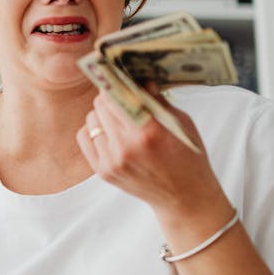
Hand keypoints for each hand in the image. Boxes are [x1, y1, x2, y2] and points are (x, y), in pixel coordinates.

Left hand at [75, 85, 229, 224]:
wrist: (184, 198)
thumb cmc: (188, 157)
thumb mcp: (181, 123)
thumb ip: (156, 99)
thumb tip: (138, 77)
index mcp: (149, 131)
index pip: (117, 94)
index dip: (117, 83)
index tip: (120, 78)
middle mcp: (127, 146)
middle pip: (101, 104)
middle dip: (111, 97)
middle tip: (122, 97)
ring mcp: (112, 160)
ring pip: (92, 118)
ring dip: (103, 113)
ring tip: (120, 118)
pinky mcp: (103, 171)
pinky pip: (85, 136)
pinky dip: (94, 130)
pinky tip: (110, 132)